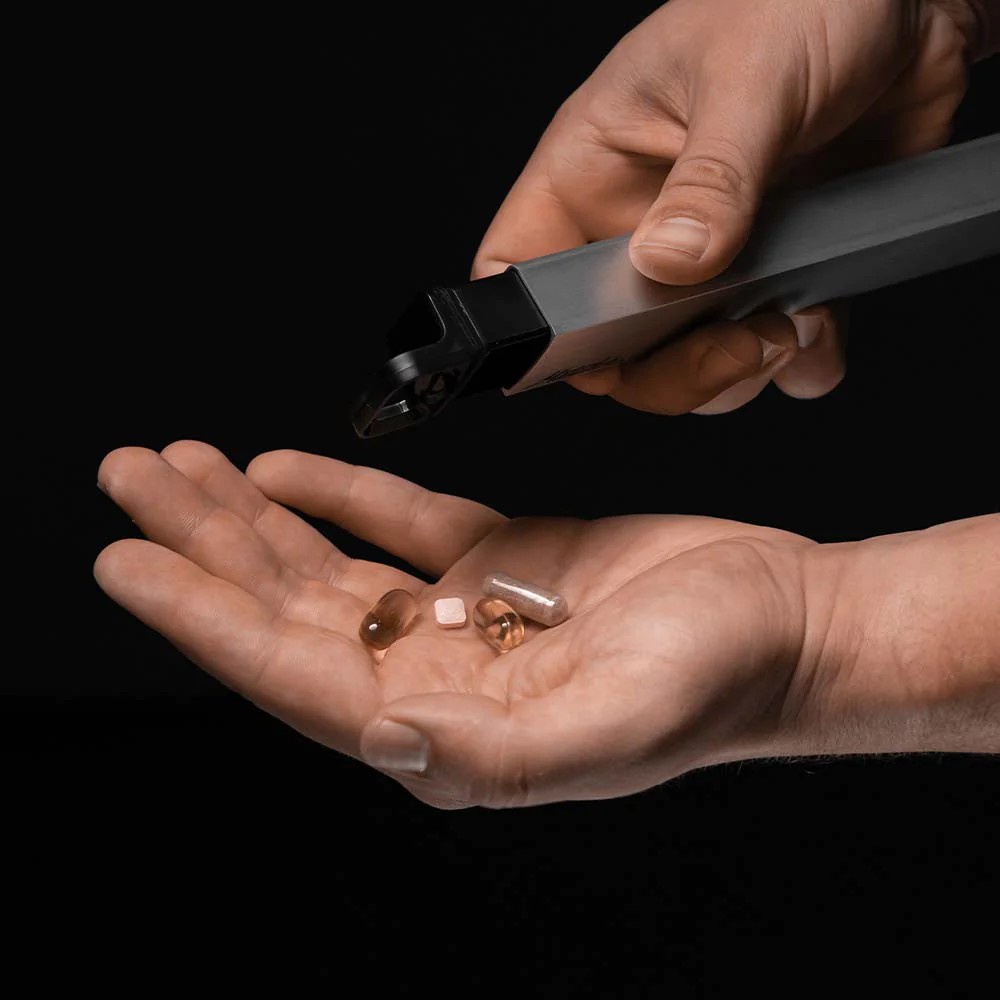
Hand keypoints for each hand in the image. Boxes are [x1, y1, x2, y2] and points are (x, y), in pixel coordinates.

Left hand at [95, 443, 998, 807]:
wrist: (785, 619)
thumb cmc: (722, 677)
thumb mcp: (619, 725)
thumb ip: (497, 756)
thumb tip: (381, 740)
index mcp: (449, 731)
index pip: (294, 673)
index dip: (205, 619)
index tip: (127, 561)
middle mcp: (437, 678)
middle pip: (290, 609)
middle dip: (203, 544)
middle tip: (130, 476)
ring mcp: (463, 617)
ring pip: (328, 564)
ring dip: (252, 515)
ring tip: (181, 464)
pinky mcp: (498, 561)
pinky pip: (397, 526)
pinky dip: (336, 494)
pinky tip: (281, 469)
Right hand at [475, 0, 992, 414]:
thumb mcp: (748, 78)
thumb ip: (709, 180)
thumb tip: (668, 263)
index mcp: (593, 168)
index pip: (518, 268)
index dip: (537, 331)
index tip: (599, 358)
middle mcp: (638, 220)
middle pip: (608, 344)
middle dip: (667, 370)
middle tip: (734, 345)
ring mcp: (707, 253)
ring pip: (684, 360)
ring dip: (736, 373)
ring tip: (792, 325)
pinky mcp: (775, 267)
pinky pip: (770, 346)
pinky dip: (801, 359)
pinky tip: (823, 323)